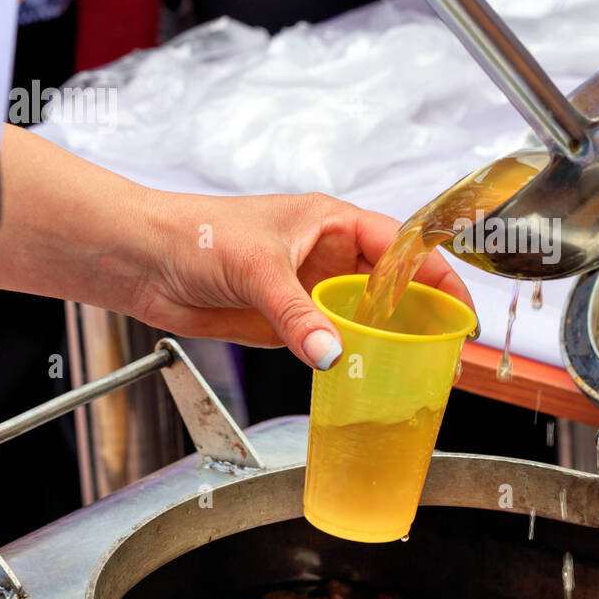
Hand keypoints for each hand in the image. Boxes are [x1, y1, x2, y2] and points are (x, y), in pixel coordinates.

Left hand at [133, 191, 473, 368]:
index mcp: (332, 222)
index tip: (459, 307)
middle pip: (391, 285)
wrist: (139, 260)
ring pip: (363, 316)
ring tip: (416, 368)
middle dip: (420, 313)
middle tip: (445, 349)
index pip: (403, 246)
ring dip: (386, 340)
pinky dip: (349, 358)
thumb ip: (296, 315)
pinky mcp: (286, 321)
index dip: (436, 274)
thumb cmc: (194, 234)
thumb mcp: (256, 269)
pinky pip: (330, 341)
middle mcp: (327, 255)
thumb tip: (331, 353)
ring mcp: (308, 290)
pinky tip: (366, 376)